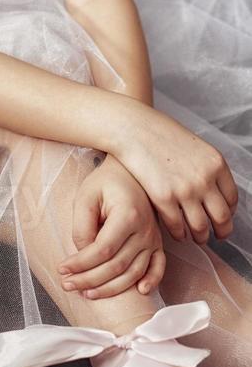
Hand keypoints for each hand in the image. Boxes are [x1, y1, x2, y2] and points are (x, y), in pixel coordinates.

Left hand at [57, 153, 165, 298]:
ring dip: (111, 288)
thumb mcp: (86, 196)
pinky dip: (152, 281)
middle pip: (117, 266)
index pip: (102, 250)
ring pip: (134, 273)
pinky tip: (138, 292)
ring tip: (87, 294)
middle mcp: (145, 229)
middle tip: (67, 284)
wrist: (129, 171)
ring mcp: (154, 238)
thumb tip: (82, 255)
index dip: (81, 264)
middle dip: (89, 280)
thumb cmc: (105, 182)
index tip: (62, 269)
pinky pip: (159, 267)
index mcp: (127, 215)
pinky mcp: (158, 242)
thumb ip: (83, 226)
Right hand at [109, 99, 238, 244]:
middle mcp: (205, 179)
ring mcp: (185, 190)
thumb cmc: (159, 132)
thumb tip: (212, 189)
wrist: (133, 128)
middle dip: (221, 231)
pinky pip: (176, 226)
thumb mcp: (194, 145)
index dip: (229, 212)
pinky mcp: (163, 198)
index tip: (223, 217)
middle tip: (216, 236)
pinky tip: (177, 232)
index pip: (232, 198)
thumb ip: (206, 167)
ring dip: (200, 236)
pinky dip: (178, 233)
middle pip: (222, 217)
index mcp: (216, 163)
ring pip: (200, 227)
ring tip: (196, 237)